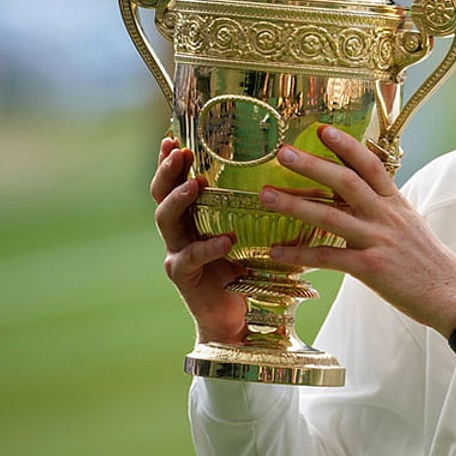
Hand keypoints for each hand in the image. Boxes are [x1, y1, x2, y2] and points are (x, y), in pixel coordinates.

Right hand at [151, 137, 247, 343]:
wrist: (239, 318)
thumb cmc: (251, 269)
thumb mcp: (255, 232)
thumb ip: (260, 207)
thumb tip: (295, 171)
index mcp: (194, 216)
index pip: (176, 181)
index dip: (171, 160)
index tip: (173, 136)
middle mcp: (180, 231)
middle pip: (161, 194)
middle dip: (167, 171)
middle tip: (178, 151)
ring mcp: (177, 253)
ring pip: (165, 221)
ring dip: (179, 200)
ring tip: (195, 185)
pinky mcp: (184, 277)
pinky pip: (189, 258)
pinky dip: (207, 247)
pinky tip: (225, 240)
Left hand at [259, 126, 455, 338]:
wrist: (451, 294)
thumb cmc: (428, 263)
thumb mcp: (410, 226)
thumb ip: (384, 210)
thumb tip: (360, 197)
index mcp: (397, 204)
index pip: (370, 165)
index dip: (347, 146)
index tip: (323, 130)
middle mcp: (387, 217)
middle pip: (346, 182)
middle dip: (312, 165)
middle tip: (282, 153)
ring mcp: (378, 241)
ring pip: (330, 217)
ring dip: (295, 204)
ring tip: (266, 195)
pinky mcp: (370, 268)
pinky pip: (328, 257)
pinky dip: (299, 254)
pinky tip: (275, 252)